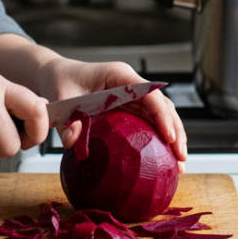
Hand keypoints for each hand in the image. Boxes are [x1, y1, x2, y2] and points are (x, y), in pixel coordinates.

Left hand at [39, 58, 187, 171]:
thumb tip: (73, 142)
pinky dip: (159, 138)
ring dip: (173, 136)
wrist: (56, 75)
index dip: (162, 115)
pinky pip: (149, 121)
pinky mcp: (129, 107)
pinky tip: (163, 159)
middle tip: (181, 157)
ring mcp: (132, 95)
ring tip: (180, 163)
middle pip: (163, 105)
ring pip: (161, 114)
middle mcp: (130, 84)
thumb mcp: (62, 99)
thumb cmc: (60, 82)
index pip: (149, 94)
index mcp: (119, 76)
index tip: (170, 137)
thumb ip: (68, 121)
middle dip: (176, 130)